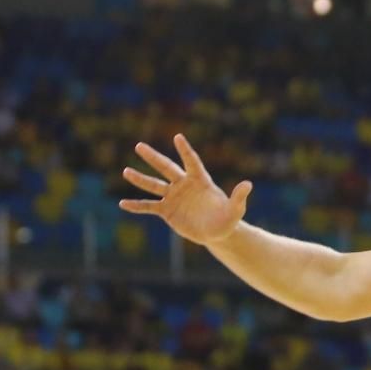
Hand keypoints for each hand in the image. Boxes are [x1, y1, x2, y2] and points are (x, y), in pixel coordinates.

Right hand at [119, 133, 252, 245]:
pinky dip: (136, 205)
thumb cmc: (227, 219)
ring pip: (154, 185)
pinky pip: (149, 206)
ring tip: (125, 171)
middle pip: (166, 168)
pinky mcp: (167, 211)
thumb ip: (238, 197)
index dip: (185, 150)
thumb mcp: (234, 210)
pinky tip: (122, 204)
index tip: (178, 137)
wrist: (216, 232)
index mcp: (200, 180)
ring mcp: (173, 197)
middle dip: (153, 157)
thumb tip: (248, 184)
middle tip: (139, 145)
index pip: (191, 161)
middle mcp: (184, 185)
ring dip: (140, 179)